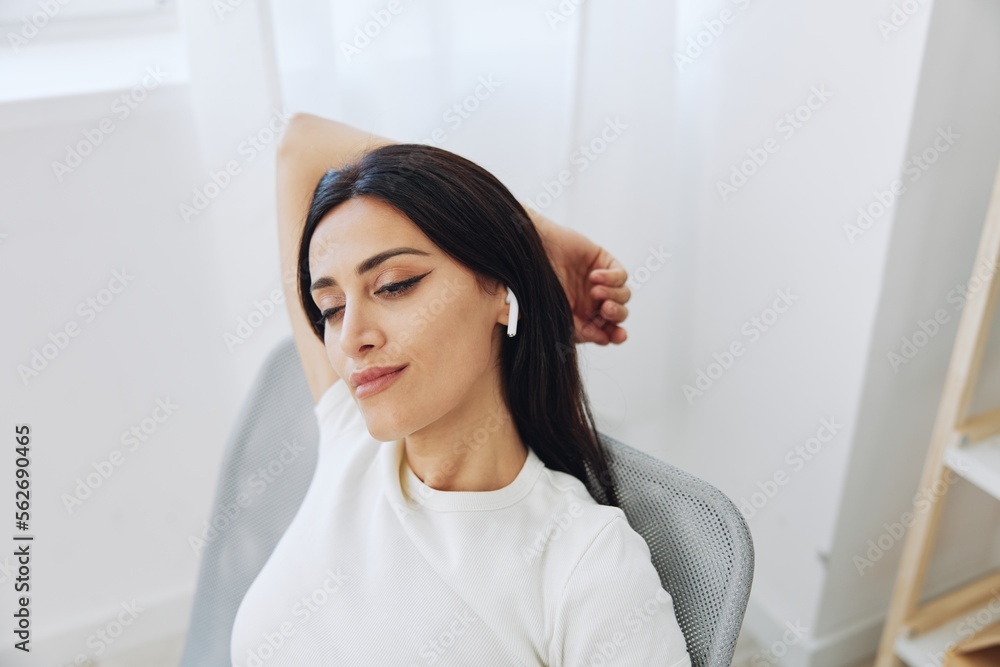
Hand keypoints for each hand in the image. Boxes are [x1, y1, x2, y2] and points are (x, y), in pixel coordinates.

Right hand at [529, 210, 630, 344]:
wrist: (530, 256)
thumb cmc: (538, 284)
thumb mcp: (557, 315)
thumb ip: (580, 331)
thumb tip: (604, 340)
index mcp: (582, 316)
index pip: (607, 330)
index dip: (615, 335)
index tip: (618, 335)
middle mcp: (592, 300)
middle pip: (619, 314)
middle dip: (617, 314)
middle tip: (606, 309)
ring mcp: (599, 282)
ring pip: (623, 295)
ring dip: (613, 295)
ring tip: (595, 291)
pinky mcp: (603, 262)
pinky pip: (621, 275)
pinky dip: (611, 278)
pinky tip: (594, 276)